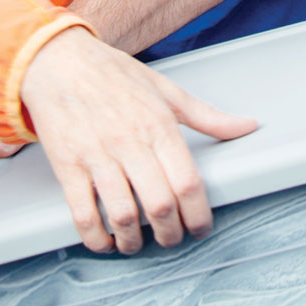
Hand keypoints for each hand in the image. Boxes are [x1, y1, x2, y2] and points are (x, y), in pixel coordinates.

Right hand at [18, 26, 257, 254]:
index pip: (188, 182)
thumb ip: (208, 115)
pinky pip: (82, 213)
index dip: (199, 215)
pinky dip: (95, 237)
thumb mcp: (166, 90)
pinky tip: (104, 241)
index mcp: (158, 126)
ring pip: (121, 215)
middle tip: (171, 239)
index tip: (200, 228)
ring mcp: (96, 155)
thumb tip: (248, 125)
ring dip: (133, 241)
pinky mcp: (66, 165)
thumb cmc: (114, 75)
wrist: (58, 61)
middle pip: (159, 205)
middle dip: (170, 234)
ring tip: (137, 244)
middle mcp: (129, 142)